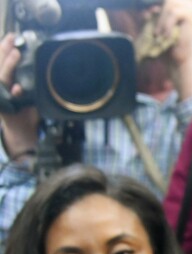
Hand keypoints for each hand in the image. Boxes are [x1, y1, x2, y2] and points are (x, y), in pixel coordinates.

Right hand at [0, 34, 38, 159]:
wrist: (23, 133)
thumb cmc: (27, 113)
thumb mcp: (30, 94)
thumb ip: (31, 83)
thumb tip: (42, 69)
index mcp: (6, 81)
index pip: (2, 60)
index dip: (4, 48)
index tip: (12, 36)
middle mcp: (2, 87)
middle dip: (4, 51)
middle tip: (11, 40)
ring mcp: (1, 96)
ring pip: (2, 77)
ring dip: (8, 66)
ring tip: (15, 54)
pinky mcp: (4, 107)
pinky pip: (8, 98)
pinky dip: (14, 92)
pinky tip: (18, 87)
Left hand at [153, 0, 191, 98]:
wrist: (181, 62)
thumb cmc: (170, 47)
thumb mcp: (160, 28)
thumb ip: (155, 18)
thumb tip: (146, 12)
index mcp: (186, 7)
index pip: (169, 1)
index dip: (158, 7)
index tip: (148, 15)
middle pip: (170, 0)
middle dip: (159, 14)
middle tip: (155, 31)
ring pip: (170, 5)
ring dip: (162, 20)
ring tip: (159, 35)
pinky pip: (174, 13)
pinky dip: (167, 24)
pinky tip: (166, 36)